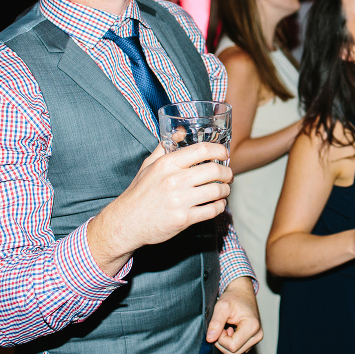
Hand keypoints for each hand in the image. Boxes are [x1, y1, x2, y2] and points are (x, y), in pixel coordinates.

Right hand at [88, 142, 233, 274]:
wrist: (126, 223)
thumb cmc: (139, 192)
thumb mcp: (148, 165)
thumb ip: (165, 147)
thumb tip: (181, 130)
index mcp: (167, 164)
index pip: (202, 150)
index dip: (220, 150)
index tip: (224, 154)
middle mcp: (174, 180)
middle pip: (214, 170)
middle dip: (227, 172)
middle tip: (228, 175)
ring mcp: (180, 201)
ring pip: (217, 191)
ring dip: (225, 190)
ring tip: (224, 189)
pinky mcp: (184, 219)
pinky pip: (212, 210)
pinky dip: (219, 206)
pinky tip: (217, 204)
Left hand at [207, 277, 261, 353]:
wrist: (242, 292)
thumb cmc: (233, 297)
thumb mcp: (222, 307)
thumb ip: (215, 323)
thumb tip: (209, 339)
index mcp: (252, 327)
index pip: (232, 347)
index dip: (221, 339)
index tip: (220, 327)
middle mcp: (257, 335)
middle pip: (233, 353)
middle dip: (222, 343)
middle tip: (222, 328)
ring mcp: (256, 339)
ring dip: (226, 344)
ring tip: (227, 328)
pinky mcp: (253, 340)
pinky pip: (238, 351)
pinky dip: (230, 344)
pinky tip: (230, 331)